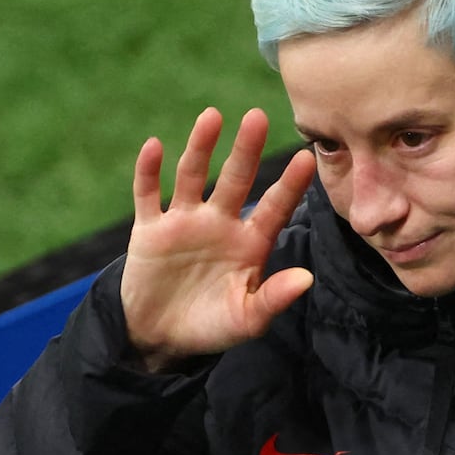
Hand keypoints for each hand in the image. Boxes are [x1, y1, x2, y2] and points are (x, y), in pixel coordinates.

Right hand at [119, 107, 315, 369]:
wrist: (160, 338)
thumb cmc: (211, 327)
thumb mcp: (246, 320)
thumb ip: (273, 299)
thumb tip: (307, 278)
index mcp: (249, 243)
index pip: (274, 208)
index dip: (289, 185)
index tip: (306, 158)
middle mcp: (219, 224)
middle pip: (235, 180)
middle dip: (246, 150)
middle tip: (257, 117)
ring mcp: (184, 223)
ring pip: (193, 177)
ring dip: (200, 147)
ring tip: (212, 116)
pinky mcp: (150, 230)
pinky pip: (148, 195)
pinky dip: (149, 171)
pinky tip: (154, 146)